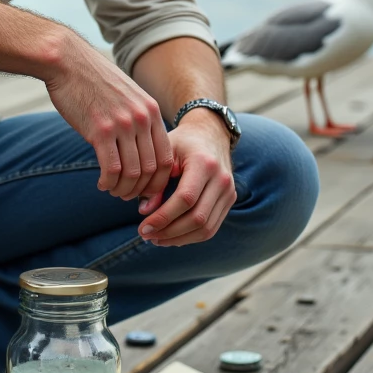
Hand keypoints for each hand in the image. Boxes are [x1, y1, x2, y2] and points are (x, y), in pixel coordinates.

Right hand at [45, 34, 173, 202]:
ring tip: (113, 191)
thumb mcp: (126, 95)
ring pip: (133, 173)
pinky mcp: (101, 130)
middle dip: (141, 190)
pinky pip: (112, 169)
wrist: (67, 61)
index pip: (167, 157)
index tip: (145, 189)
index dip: (159, 180)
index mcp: (151, 111)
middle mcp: (142, 118)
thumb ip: (136, 118)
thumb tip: (138, 147)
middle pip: (152, 169)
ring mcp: (123, 124)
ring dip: (123, 189)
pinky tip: (102, 184)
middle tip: (128, 196)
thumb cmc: (92, 80)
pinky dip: (109, 183)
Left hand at [137, 109, 235, 246]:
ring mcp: (229, 191)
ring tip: (156, 239)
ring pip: (206, 228)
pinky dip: (190, 237)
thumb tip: (144, 211)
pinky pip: (211, 228)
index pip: (185, 199)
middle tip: (146, 235)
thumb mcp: (164, 153)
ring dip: (179, 238)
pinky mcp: (229, 200)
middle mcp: (221, 179)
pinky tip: (171, 236)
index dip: (163, 217)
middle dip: (169, 232)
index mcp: (204, 163)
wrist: (211, 133)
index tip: (143, 227)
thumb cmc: (182, 142)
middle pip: (197, 218)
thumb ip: (154, 180)